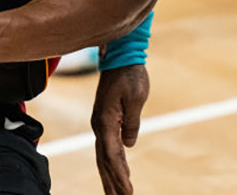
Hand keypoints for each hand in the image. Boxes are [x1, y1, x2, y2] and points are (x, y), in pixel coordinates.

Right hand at [91, 64, 149, 194]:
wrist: (121, 56)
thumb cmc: (130, 74)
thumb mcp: (136, 98)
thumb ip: (132, 123)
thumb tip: (128, 145)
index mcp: (106, 121)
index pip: (112, 156)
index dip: (119, 176)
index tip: (128, 192)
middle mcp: (100, 125)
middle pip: (104, 161)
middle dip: (112, 183)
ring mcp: (101, 124)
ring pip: (104, 156)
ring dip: (111, 176)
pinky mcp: (106, 120)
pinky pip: (109, 147)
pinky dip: (115, 162)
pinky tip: (122, 173)